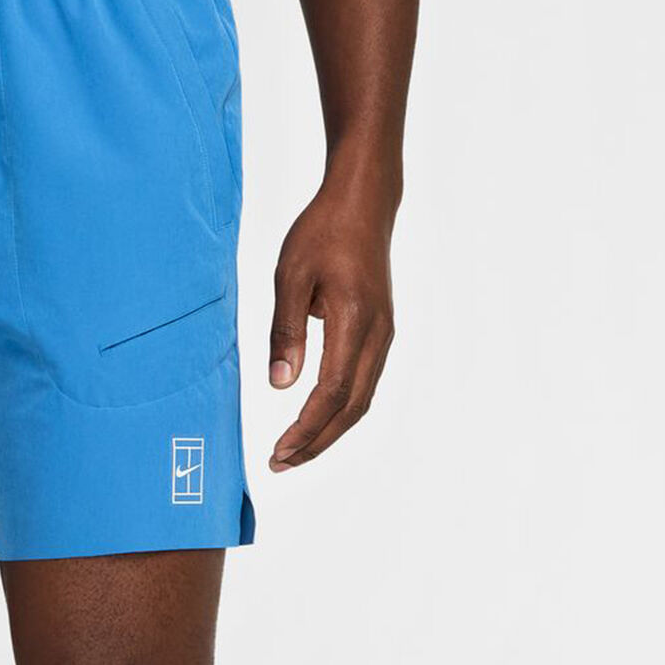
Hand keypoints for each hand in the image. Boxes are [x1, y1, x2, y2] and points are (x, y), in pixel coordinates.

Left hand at [266, 177, 397, 471]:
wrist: (363, 202)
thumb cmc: (323, 231)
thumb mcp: (290, 275)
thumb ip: (285, 331)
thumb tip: (280, 385)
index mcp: (354, 321)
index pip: (332, 392)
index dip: (307, 428)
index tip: (280, 450)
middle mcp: (377, 334)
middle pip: (352, 407)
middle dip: (317, 441)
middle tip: (281, 462)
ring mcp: (384, 334)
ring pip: (361, 399)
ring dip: (329, 430)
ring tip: (295, 450)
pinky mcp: (381, 331)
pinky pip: (364, 383)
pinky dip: (341, 409)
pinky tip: (317, 419)